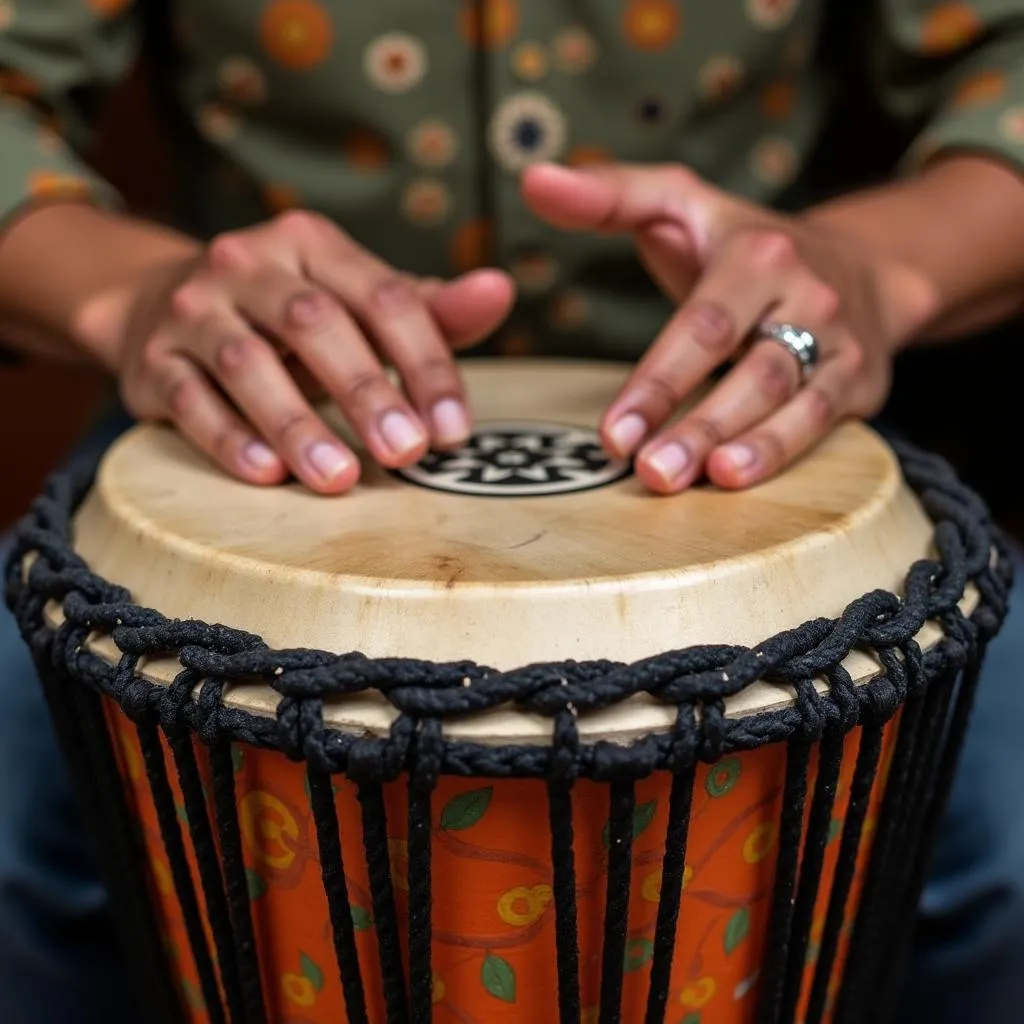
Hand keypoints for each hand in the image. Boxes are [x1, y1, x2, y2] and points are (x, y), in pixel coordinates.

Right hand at [116, 211, 513, 492]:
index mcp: (312, 242)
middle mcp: (248, 263)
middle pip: (314, 324)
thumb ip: (429, 309)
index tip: (454, 430)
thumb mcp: (356, 303)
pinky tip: (267, 474)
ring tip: (340, 480)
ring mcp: (194, 308)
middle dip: (366, 392)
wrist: (163, 306)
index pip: (384, 297)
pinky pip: (190, 398)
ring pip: (246, 362)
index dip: (426, 364)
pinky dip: (229, 437)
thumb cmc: (289, 318)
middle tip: (407, 453)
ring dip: (297, 423)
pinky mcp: (152, 359)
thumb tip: (501, 290)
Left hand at [523, 164, 936, 493]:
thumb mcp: (681, 202)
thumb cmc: (744, 243)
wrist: (864, 265)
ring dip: (744, 448)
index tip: (612, 434)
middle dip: (696, 426)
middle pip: (751, 369)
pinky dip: (781, 454)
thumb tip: (535, 179)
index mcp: (758, 255)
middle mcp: (807, 297)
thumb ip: (609, 196)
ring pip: (790, 401)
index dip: (658, 382)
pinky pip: (820, 424)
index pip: (703, 326)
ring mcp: (839, 343)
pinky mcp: (861, 384)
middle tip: (647, 472)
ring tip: (694, 482)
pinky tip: (736, 479)